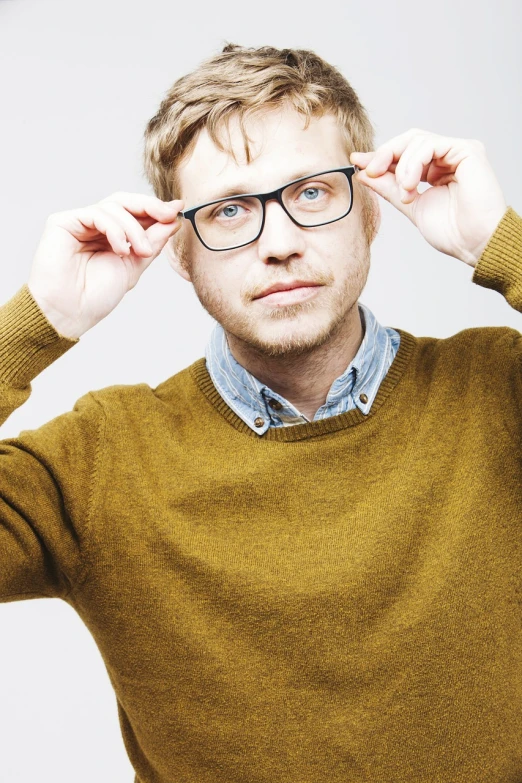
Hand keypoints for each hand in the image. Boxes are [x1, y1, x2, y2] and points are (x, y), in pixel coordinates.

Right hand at [27, 192, 184, 338]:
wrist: (71, 312)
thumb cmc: (97, 296)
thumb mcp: (134, 265)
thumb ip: (153, 241)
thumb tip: (174, 219)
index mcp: (111, 236)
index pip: (135, 213)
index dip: (156, 210)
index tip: (178, 210)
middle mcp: (95, 226)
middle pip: (124, 202)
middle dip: (150, 207)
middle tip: (168, 216)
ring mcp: (79, 223)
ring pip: (113, 206)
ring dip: (133, 228)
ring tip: (141, 251)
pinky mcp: (63, 222)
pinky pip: (96, 214)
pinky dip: (114, 229)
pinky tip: (120, 249)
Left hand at [350, 128, 507, 266]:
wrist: (473, 244)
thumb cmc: (452, 231)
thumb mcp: (410, 205)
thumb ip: (389, 187)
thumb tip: (364, 172)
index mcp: (435, 170)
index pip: (403, 154)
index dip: (380, 156)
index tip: (358, 162)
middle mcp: (447, 157)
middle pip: (408, 140)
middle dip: (385, 154)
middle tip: (370, 171)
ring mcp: (458, 151)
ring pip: (416, 141)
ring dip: (401, 167)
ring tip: (405, 193)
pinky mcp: (467, 150)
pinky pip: (430, 144)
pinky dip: (413, 163)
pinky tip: (411, 185)